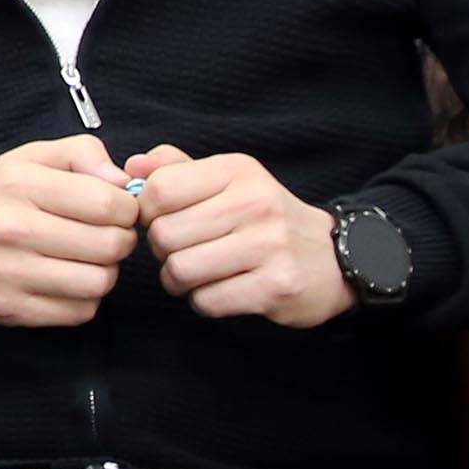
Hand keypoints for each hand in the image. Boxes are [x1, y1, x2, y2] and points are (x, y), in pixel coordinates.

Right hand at [0, 136, 141, 326]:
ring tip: (84, 259)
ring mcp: (9, 273)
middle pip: (111, 246)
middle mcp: (12, 229)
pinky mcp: (10, 308)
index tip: (115, 210)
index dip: (126, 208)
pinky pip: (80, 312)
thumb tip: (124, 183)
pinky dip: (83, 299)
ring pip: (100, 283)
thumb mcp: (28, 157)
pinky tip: (64, 281)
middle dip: (119, 240)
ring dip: (103, 272)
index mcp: (20, 184)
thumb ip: (82, 154)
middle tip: (102, 235)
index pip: (109, 204)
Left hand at [131, 149, 354, 327]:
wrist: (335, 259)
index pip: (158, 190)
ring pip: (181, 270)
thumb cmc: (266, 219)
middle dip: (163, 251)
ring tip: (197, 274)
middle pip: (164, 235)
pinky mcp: (276, 286)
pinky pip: (207, 300)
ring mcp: (269, 246)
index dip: (148, 212)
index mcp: (237, 172)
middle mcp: (254, 204)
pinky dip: (204, 301)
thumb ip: (177, 169)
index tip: (164, 220)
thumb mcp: (229, 180)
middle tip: (182, 252)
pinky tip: (221, 290)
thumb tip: (133, 166)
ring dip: (179, 280)